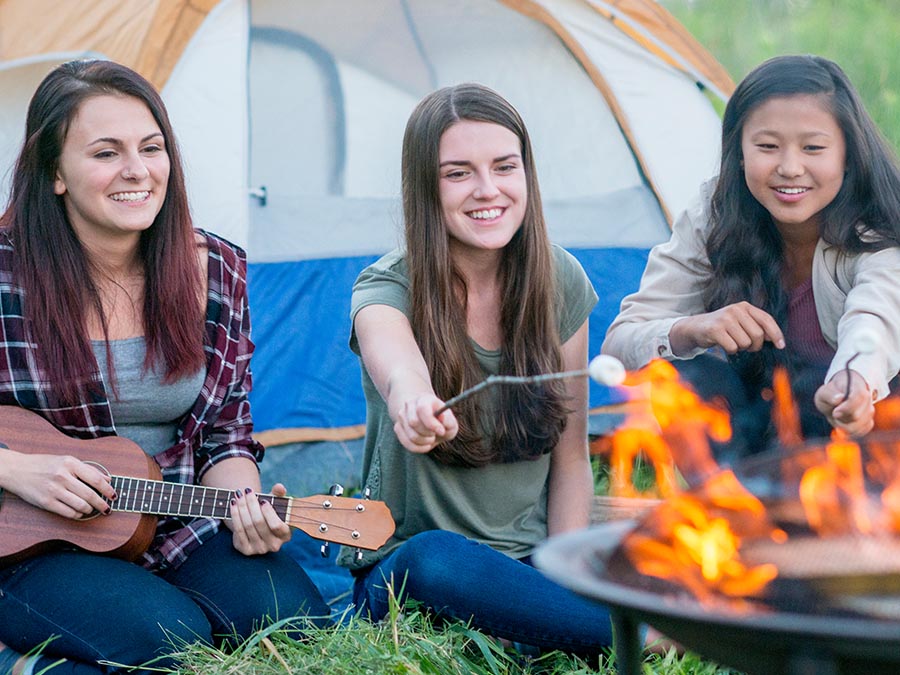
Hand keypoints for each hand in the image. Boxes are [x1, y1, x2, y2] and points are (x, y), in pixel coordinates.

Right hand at [5, 451, 114, 518]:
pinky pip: (68, 512)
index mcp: (70, 463)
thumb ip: (88, 469)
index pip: (96, 479)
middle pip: (90, 495)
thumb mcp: (66, 460)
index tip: (114, 496)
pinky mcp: (46, 502)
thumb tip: (107, 479)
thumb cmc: (45, 464)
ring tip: (92, 509)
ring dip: (89, 510)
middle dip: (102, 504)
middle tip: (107, 508)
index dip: (108, 490)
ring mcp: (53, 490)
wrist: (18, 470)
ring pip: (80, 505)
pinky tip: (79, 512)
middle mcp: (62, 476)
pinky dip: (77, 514)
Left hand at [227, 482, 291, 554]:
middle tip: (246, 491)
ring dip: (241, 507)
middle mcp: (274, 545)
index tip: (263, 500)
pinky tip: (233, 504)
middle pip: (259, 522)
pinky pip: (238, 530)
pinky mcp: (246, 550)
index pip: (276, 525)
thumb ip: (279, 494)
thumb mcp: (276, 502)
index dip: (269, 513)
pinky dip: (235, 515)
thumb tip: (279, 487)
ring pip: (247, 525)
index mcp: (286, 535)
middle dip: (251, 504)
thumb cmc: (269, 511)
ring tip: (239, 495)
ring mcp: (260, 549)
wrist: (257, 525)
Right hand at [392, 394, 458, 453]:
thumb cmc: (441, 422)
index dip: (432, 423)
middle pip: (414, 423)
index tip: (441, 431)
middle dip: (428, 433)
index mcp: (424, 399)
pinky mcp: (398, 427)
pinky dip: (418, 448)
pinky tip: (425, 444)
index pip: (422, 409)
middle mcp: (410, 405)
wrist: (429, 421)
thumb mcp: (450, 422)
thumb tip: (442, 418)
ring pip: (411, 435)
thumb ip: (449, 421)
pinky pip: (406, 443)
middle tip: (435, 434)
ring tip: (431, 438)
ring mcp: (402, 416)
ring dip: (424, 441)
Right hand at [669, 302, 784, 355]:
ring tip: (732, 342)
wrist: (696, 327)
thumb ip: (757, 326)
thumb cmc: (723, 327)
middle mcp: (736, 310)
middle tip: (747, 346)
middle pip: (757, 335)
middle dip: (755, 345)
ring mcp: (725, 319)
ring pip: (745, 343)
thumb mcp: (740, 321)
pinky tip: (723, 344)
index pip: (766, 320)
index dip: (776, 334)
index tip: (781, 346)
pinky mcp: (715, 329)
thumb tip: (775, 339)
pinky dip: (730, 350)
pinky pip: (732, 347)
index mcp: (745, 306)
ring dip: (740, 348)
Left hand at [814, 370, 874, 435]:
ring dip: (844, 425)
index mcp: (857, 386)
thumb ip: (829, 395)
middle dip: (841, 418)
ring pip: (858, 426)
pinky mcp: (868, 422)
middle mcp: (868, 398)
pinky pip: (860, 431)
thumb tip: (839, 399)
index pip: (859, 396)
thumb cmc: (831, 395)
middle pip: (856, 416)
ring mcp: (870, 411)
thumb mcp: (824, 392)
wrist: (837, 399)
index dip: (847, 407)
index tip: (835, 413)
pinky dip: (848, 430)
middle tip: (834, 413)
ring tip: (838, 416)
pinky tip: (843, 422)